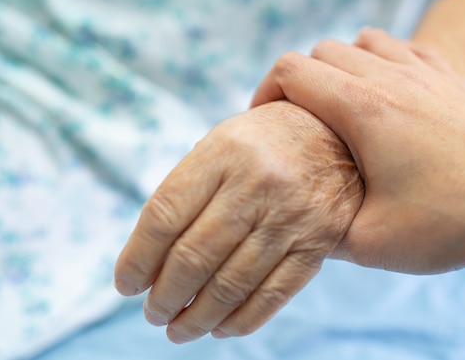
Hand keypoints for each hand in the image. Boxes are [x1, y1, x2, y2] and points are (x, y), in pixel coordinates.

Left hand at [114, 101, 362, 341]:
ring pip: (232, 283)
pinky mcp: (318, 242)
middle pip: (194, 256)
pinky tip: (220, 329)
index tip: (126, 285)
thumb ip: (187, 192)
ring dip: (197, 318)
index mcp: (224, 152)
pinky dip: (241, 320)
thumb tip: (149, 261)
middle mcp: (257, 183)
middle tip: (152, 313)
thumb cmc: (264, 144)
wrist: (338, 134)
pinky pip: (274, 293)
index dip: (138, 258)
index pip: (165, 216)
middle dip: (164, 297)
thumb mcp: (222, 144)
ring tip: (178, 330)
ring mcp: (291, 215)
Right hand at [252, 28, 464, 273]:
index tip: (265, 122)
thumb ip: (321, 231)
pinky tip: (389, 93)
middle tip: (302, 120)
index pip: (291, 70)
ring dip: (342, 65)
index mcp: (361, 109)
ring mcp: (424, 72)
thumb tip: (297, 222)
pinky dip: (383, 60)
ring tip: (343, 105)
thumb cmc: (448, 225)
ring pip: (363, 40)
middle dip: (300, 81)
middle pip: (322, 50)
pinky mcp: (450, 78)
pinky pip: (404, 47)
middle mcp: (389, 77)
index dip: (265, 91)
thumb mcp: (371, 243)